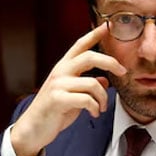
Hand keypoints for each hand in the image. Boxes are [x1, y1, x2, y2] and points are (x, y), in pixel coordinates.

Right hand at [10, 23, 125, 155]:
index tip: (107, 26)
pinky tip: (93, 113)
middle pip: (90, 56)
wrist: (32, 129)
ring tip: (101, 108)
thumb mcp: (73, 96)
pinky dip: (95, 108)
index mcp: (63, 68)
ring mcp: (57, 85)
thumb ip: (86, 86)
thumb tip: (104, 81)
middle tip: (123, 72)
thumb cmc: (53, 112)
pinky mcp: (57, 99)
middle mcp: (60, 72)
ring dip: (103, 98)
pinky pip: (86, 100)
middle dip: (110, 62)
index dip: (94, 34)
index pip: (80, 46)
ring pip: (92, 83)